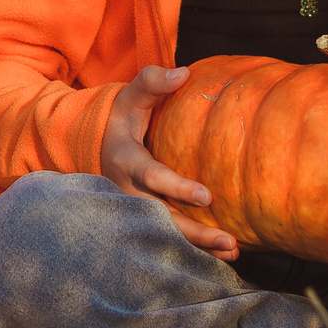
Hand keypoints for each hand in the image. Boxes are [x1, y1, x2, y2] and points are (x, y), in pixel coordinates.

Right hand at [99, 65, 238, 259]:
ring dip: (198, 246)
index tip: (206, 196)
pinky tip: (222, 255)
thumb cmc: (121, 118)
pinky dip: (193, 249)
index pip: (152, 177)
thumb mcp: (129, 96)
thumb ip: (152, 82)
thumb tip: (183, 72)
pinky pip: (167, 238)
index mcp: (126, 160)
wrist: (95, 146)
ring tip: (232, 251)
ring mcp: (134, 210)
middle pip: (162, 217)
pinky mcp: (142, 220)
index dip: (177, 188)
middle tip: (227, 239)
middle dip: (194, 231)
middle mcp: (128, 192)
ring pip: (166, 234)